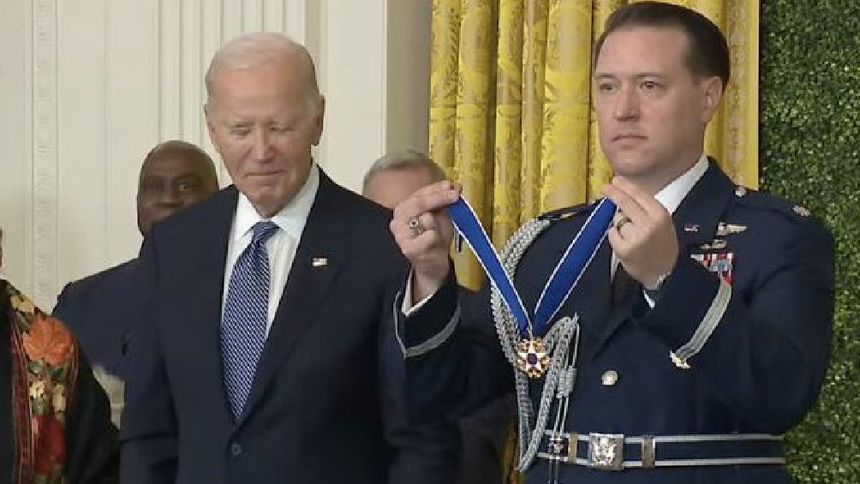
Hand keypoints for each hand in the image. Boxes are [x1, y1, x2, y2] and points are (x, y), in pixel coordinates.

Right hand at [390, 181, 460, 300]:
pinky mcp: (408, 249)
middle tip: (455, 195)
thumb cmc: (434, 238)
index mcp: (404, 209)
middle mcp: (398, 220)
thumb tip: (454, 186)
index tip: (452, 186)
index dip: (436, 188)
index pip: (419, 193)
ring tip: (441, 230)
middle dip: (438, 197)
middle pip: (418, 202)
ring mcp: (401, 235)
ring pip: (425, 218)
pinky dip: (436, 236)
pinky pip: (429, 236)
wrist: (433, 264)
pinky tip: (436, 241)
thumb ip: (444, 200)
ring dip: (438, 221)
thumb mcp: (440, 216)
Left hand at [602, 177, 677, 288]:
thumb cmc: (663, 246)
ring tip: (632, 235)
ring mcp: (635, 237)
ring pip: (618, 220)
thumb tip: (625, 193)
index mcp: (660, 215)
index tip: (616, 180)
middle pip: (625, 203)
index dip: (626, 186)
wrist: (665, 273)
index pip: (639, 195)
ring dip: (620, 224)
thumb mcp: (662, 222)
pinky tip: (627, 244)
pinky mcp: (624, 249)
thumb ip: (646, 208)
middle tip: (606, 188)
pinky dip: (616, 237)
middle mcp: (648, 224)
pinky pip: (612, 234)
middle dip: (614, 194)